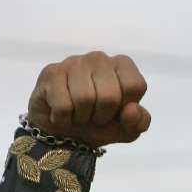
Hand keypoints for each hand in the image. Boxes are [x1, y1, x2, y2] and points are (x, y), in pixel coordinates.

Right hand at [27, 52, 151, 147]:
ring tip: (78, 113)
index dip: (125, 107)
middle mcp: (99, 58)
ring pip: (85, 99)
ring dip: (82, 117)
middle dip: (102, 115)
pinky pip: (63, 105)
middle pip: (110, 95)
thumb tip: (131, 108)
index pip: (134, 86)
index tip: (115, 111)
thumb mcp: (128, 130)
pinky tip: (61, 113)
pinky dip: (63, 118)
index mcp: (123, 65)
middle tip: (94, 115)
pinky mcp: (51, 72)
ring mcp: (74, 62)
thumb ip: (140, 121)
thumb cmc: (100, 125)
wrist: (64, 134)